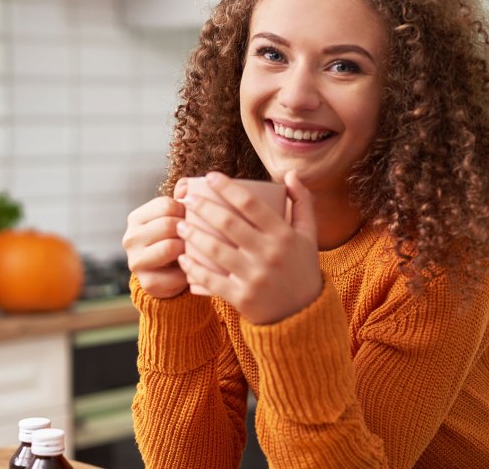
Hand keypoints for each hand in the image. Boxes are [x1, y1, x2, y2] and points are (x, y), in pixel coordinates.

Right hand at [122, 179, 187, 298]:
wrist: (168, 275)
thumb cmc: (175, 239)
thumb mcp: (175, 217)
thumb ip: (182, 199)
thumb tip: (186, 187)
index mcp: (136, 218)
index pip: (165, 205)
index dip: (186, 209)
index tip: (195, 217)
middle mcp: (130, 238)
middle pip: (167, 225)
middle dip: (188, 229)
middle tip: (200, 234)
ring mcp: (136, 261)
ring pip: (169, 247)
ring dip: (188, 249)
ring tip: (197, 249)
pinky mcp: (147, 282)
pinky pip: (176, 273)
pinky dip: (189, 270)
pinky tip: (194, 267)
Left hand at [176, 171, 321, 323]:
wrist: (304, 314)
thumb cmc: (302, 267)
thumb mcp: (308, 234)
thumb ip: (302, 202)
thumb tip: (290, 174)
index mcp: (283, 235)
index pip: (251, 204)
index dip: (228, 188)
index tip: (210, 176)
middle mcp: (269, 254)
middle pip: (228, 224)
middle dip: (203, 207)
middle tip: (187, 199)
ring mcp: (254, 277)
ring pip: (215, 250)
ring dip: (193, 235)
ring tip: (180, 224)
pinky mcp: (242, 298)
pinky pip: (211, 280)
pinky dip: (194, 268)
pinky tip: (183, 257)